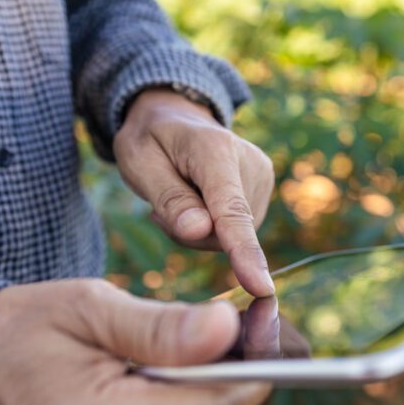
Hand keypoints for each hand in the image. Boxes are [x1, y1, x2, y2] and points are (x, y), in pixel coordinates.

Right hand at [0, 279, 270, 404]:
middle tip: (235, 318)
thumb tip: (227, 327)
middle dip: (230, 369)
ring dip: (203, 382)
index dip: (252, 368)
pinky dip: (179, 397)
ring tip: (185, 339)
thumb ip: (160, 327)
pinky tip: (159, 368)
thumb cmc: (21, 331)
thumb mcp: (89, 310)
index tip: (270, 327)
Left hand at [113, 89, 275, 296]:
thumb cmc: (151, 140)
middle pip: (223, 231)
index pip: (231, 210)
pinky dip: (210, 228)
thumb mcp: (140, 163)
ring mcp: (262, 178)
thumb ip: (170, 199)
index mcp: (215, 150)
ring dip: (197, 231)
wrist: (174, 118)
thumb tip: (200, 232)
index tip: (261, 287)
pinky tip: (196, 203)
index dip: (243, 251)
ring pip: (229, 237)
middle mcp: (250, 163)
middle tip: (160, 204)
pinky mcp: (263, 191)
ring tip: (178, 197)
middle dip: (187, 232)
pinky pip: (234, 232)